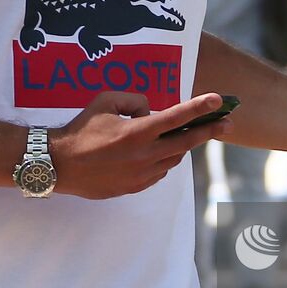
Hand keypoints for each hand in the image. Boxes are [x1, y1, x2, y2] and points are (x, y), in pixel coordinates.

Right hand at [51, 91, 232, 199]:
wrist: (59, 164)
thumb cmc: (82, 129)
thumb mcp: (107, 101)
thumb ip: (135, 101)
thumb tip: (152, 112)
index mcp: (138, 132)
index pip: (177, 117)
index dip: (200, 107)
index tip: (218, 100)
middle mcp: (144, 155)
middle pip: (186, 143)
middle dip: (209, 130)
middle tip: (227, 122)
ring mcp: (141, 175)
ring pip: (174, 158)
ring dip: (182, 146)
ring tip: (186, 134)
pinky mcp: (135, 187)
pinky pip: (160, 172)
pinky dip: (164, 159)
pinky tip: (158, 152)